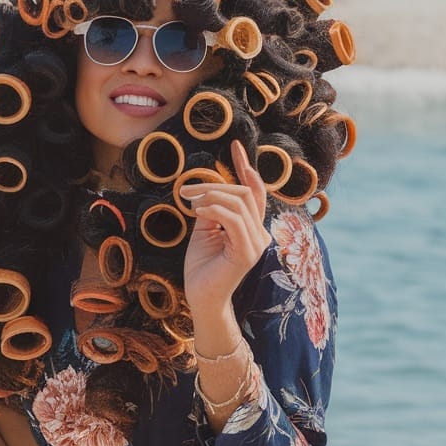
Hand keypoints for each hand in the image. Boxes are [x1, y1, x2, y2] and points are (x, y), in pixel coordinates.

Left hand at [180, 139, 269, 318]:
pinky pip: (233, 219)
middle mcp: (260, 234)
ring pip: (239, 202)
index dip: (246, 167)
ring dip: (210, 195)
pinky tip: (197, 210)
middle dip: (215, 184)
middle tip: (185, 190)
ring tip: (187, 200)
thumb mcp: (204, 231)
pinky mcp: (247, 252)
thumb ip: (211, 210)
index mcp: (252, 228)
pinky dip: (214, 209)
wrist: (201, 299)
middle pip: (245, 193)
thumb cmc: (202, 268)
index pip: (254, 192)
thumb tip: (207, 191)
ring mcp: (256, 243)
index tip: (235, 146)